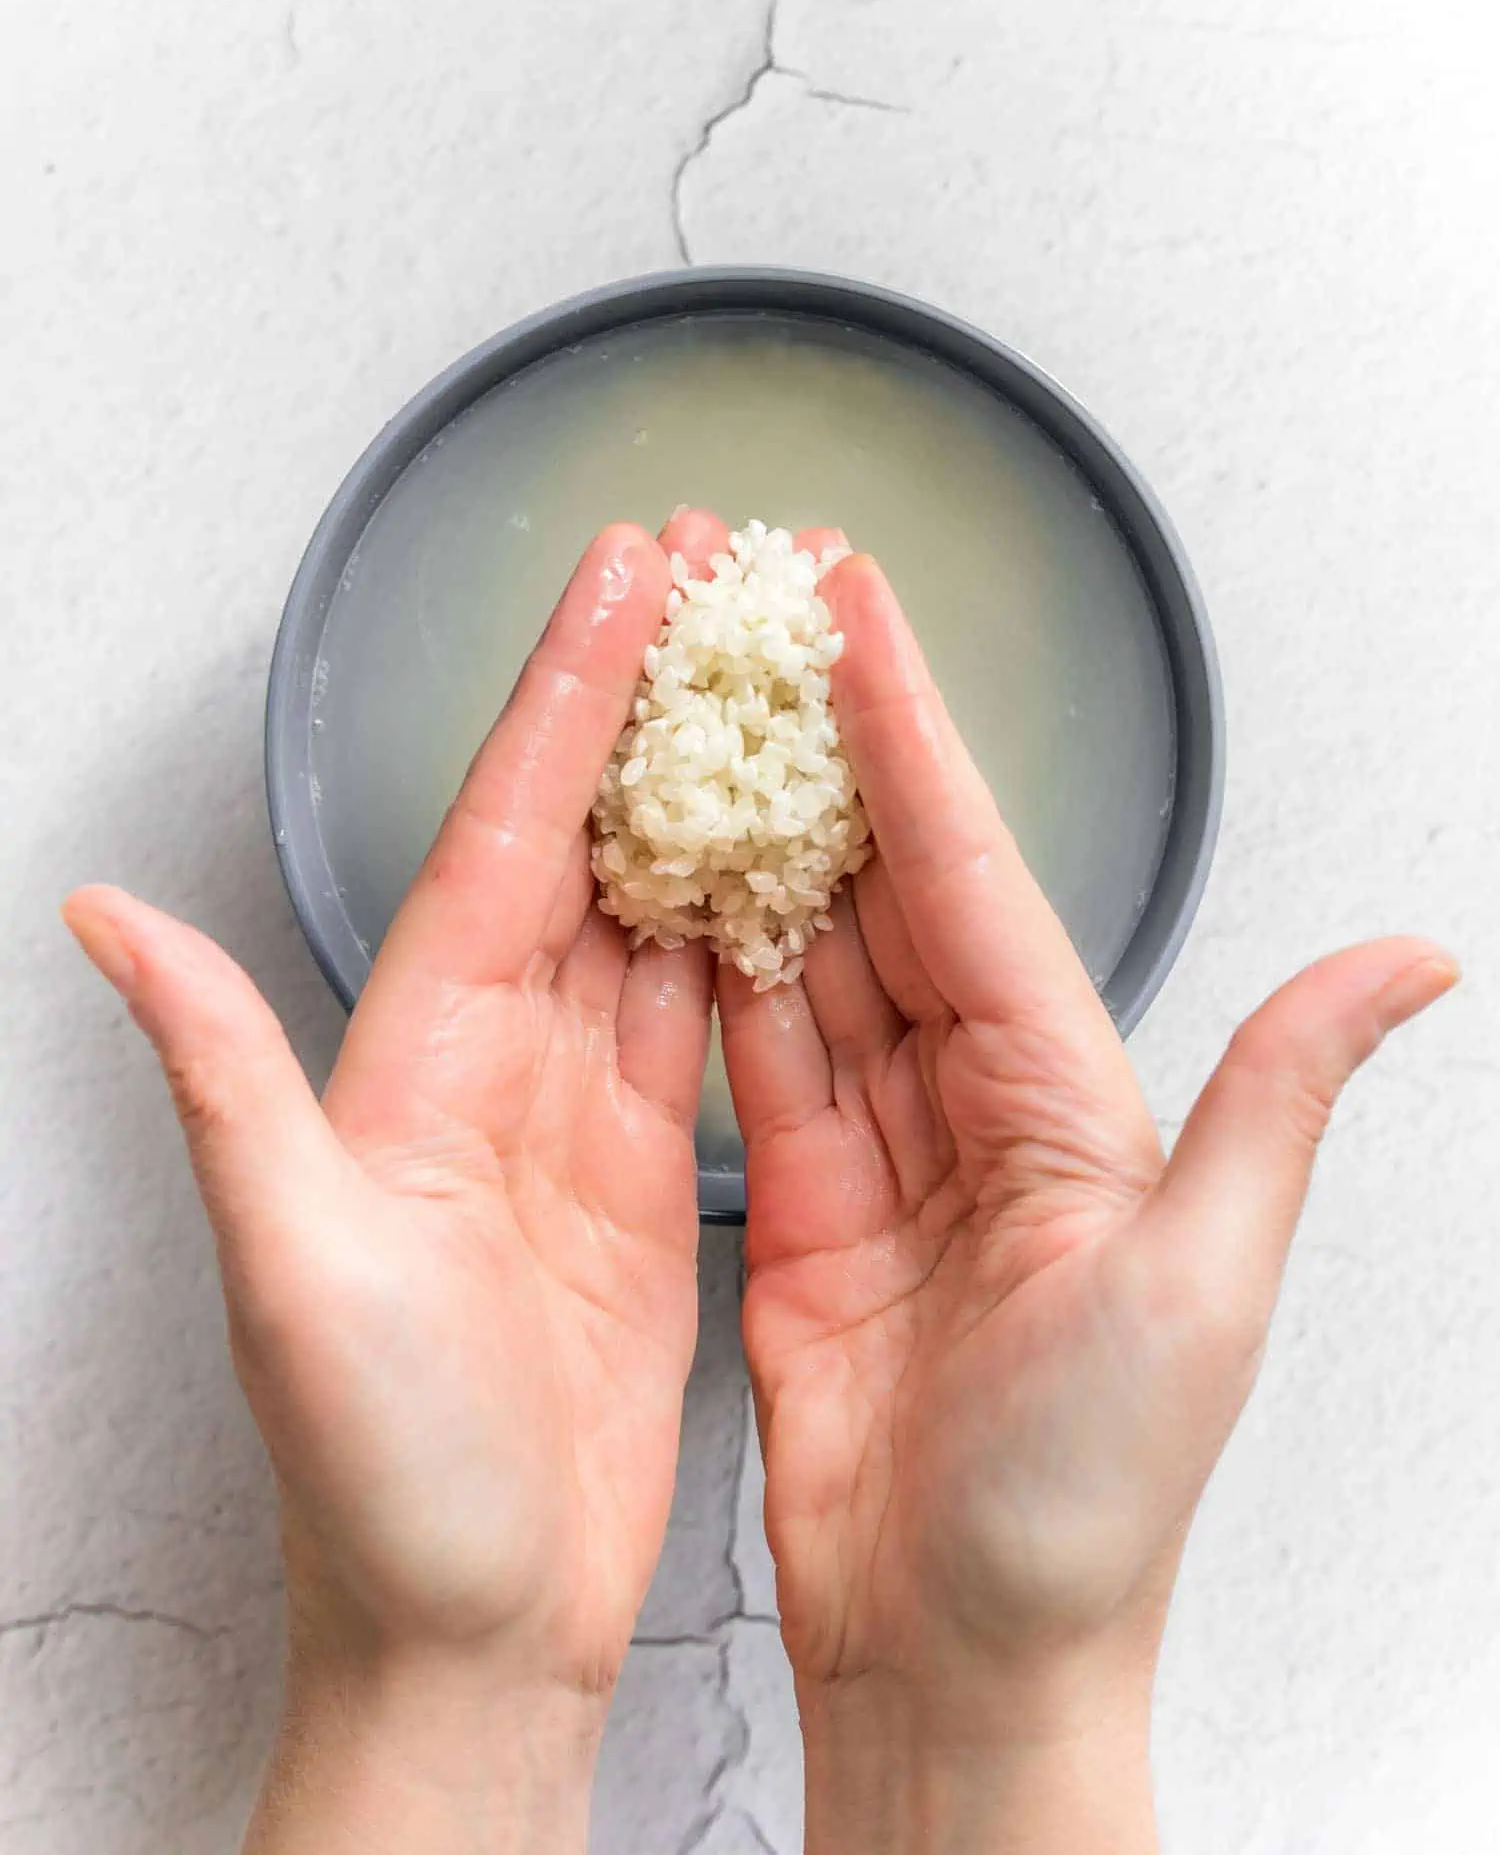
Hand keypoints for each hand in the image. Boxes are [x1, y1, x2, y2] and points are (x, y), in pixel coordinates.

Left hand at [64, 518, 719, 1853]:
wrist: (471, 1631)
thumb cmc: (381, 1479)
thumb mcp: (294, 1270)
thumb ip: (221, 1083)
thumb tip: (105, 920)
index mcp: (415, 1061)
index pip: (497, 837)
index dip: (560, 699)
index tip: (622, 575)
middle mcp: (490, 1065)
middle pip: (575, 841)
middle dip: (640, 703)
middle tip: (711, 580)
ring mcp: (570, 1117)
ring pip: (640, 910)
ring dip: (694, 794)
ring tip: (758, 686)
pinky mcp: (642, 1175)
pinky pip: (693, 1015)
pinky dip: (739, 927)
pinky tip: (779, 866)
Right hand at [718, 536, 1456, 1851]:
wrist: (967, 1653)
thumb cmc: (1091, 1497)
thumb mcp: (1201, 1281)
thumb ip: (1274, 1097)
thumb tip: (1413, 962)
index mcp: (1068, 1096)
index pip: (973, 875)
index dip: (910, 734)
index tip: (855, 613)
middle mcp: (978, 1105)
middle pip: (888, 892)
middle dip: (826, 753)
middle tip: (761, 628)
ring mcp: (879, 1156)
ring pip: (812, 959)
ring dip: (759, 841)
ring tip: (702, 727)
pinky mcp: (794, 1212)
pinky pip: (751, 1061)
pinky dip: (711, 972)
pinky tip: (676, 892)